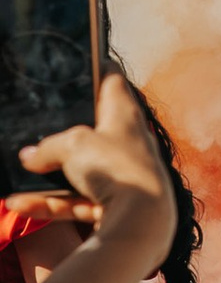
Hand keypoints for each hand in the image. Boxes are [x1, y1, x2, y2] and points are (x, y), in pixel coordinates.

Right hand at [22, 77, 174, 259]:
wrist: (142, 222)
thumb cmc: (117, 168)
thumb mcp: (72, 145)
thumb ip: (47, 148)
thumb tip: (29, 158)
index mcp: (124, 114)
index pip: (112, 81)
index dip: (96, 68)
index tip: (80, 60)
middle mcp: (126, 142)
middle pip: (90, 129)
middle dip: (62, 131)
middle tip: (34, 127)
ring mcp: (120, 175)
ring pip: (77, 171)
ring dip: (45, 177)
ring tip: (16, 176)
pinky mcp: (112, 204)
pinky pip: (74, 201)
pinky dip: (49, 204)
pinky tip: (19, 203)